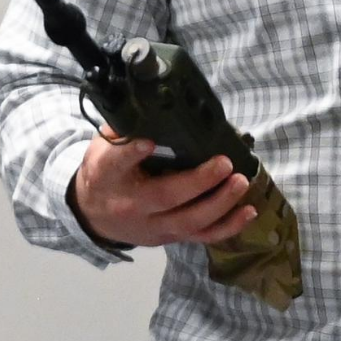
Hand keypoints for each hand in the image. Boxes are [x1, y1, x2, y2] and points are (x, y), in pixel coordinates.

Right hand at [70, 131, 255, 248]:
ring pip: (188, 221)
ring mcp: (152, 225)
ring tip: (240, 182)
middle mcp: (130, 204)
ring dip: (219, 203)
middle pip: (165, 197)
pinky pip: (201, 236)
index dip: (131, 153)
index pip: (116, 163)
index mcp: (108, 175)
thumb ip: (125, 130)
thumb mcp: (103, 147)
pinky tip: (248, 211)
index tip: (147, 141)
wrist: (92, 214)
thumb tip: (153, 103)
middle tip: (224, 163)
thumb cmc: (106, 172)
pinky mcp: (169, 237)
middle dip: (198, 182)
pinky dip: (228, 226)